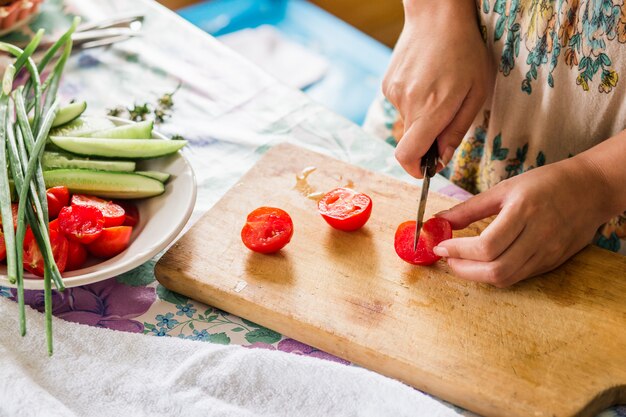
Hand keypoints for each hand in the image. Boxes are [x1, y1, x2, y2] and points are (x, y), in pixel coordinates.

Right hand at [383, 0, 490, 177]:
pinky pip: (401, 106)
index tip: (425, 170)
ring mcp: (394, 93)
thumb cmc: (465, 51)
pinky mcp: (387, 85)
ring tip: (439, 89)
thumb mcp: (476, 93)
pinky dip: (414, 102)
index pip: (407, 155)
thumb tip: (441, 158)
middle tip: (446, 117)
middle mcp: (407, 103)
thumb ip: (457, 130)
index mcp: (431, 108)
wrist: (436, 15)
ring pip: (407, 122)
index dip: (414, 169)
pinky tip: (426, 80)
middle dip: (427, 140)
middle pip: (411, 140)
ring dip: (422, 117)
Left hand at [432, 157, 615, 286]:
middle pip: (496, 270)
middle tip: (448, 259)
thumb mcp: (504, 189)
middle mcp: (539, 236)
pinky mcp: (554, 263)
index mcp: (524, 212)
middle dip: (464, 270)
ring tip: (462, 262)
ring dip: (477, 275)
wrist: (592, 189)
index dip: (459, 251)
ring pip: (507, 278)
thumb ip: (470, 208)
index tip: (441, 246)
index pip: (487, 246)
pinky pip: (520, 276)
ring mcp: (549, 253)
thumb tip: (440, 221)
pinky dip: (496, 273)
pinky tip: (485, 262)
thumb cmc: (545, 183)